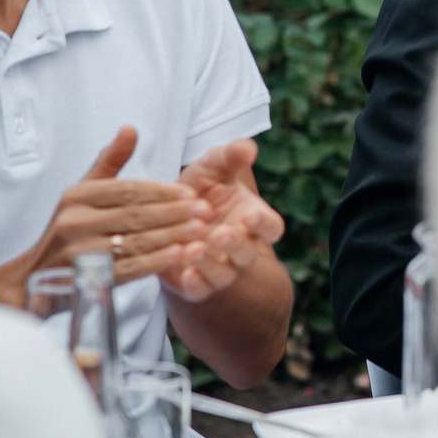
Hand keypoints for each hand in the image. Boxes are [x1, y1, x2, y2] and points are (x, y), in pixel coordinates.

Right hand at [0, 127, 208, 298]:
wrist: (36, 276)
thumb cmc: (69, 229)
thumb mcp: (84, 191)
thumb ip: (110, 161)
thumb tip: (131, 128)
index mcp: (77, 197)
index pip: (127, 190)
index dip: (161, 191)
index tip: (190, 193)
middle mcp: (75, 222)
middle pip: (134, 216)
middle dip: (174, 213)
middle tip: (204, 211)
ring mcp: (80, 252)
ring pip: (135, 242)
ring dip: (171, 237)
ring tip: (200, 232)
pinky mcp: (87, 278)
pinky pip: (128, 268)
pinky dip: (156, 262)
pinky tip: (179, 256)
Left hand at [160, 139, 285, 305]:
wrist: (165, 215)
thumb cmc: (199, 189)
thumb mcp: (211, 167)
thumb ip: (230, 156)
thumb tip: (248, 147)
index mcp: (252, 220)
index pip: (272, 228)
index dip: (265, 225)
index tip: (251, 217)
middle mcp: (239, 248)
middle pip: (248, 254)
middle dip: (236, 245)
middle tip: (221, 233)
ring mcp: (219, 268)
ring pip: (224, 275)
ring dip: (212, 265)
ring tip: (194, 249)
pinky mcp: (195, 283)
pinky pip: (200, 290)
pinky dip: (195, 284)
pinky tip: (185, 273)